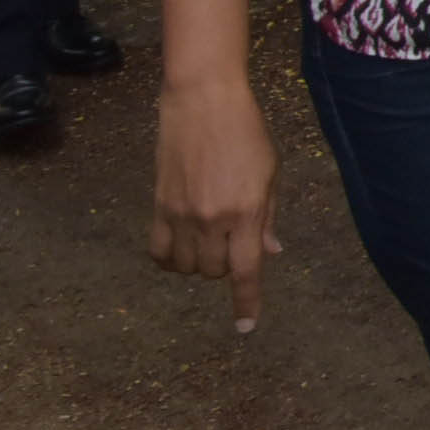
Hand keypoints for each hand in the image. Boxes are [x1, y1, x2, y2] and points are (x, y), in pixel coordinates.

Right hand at [151, 80, 281, 329]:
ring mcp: (182, 214)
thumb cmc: (247, 132)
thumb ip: (267, 217)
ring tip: (208, 241)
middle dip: (225, 268)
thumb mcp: (271, 172)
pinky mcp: (158, 206)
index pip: (246, 270)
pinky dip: (169, 260)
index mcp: (247, 212)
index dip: (246, 302)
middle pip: (213, 272)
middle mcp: (212, 219)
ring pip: (185, 267)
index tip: (246, 327)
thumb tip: (269, 253)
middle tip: (232, 244)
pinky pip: (158, 251)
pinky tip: (179, 249)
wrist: (204, 101)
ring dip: (198, 264)